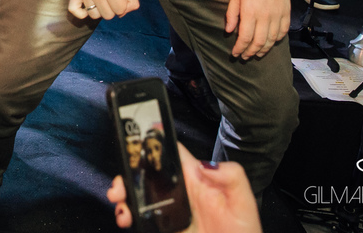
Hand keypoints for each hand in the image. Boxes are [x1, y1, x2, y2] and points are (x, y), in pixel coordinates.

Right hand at [69, 0, 138, 19]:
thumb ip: (132, 1)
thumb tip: (121, 15)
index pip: (120, 11)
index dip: (122, 5)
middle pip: (107, 16)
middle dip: (111, 8)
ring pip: (93, 15)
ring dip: (99, 10)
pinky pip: (74, 10)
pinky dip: (81, 13)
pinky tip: (88, 6)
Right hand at [107, 143, 261, 232]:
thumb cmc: (243, 232)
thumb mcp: (243, 200)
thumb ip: (232, 176)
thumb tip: (205, 165)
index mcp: (195, 177)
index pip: (170, 151)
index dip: (152, 140)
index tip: (134, 139)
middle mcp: (178, 190)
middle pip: (146, 172)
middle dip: (128, 170)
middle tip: (121, 182)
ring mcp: (168, 209)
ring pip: (139, 193)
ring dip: (124, 192)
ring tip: (119, 199)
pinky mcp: (163, 226)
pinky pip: (141, 217)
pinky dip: (128, 214)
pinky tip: (127, 217)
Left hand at [225, 0, 289, 58]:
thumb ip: (232, 14)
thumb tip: (228, 31)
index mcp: (250, 12)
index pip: (244, 38)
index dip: (239, 49)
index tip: (235, 54)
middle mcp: (265, 16)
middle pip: (259, 42)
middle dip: (250, 53)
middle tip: (244, 57)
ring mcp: (278, 15)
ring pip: (272, 40)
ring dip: (264, 50)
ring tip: (256, 54)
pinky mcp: (286, 12)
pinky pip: (283, 32)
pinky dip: (277, 40)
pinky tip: (271, 42)